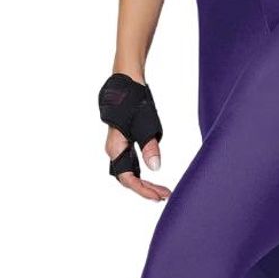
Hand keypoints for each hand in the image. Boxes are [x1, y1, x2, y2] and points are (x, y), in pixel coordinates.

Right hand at [98, 73, 169, 200]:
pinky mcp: (124, 140)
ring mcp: (118, 145)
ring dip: (145, 182)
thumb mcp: (146, 124)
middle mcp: (114, 149)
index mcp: (116, 147)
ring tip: (161, 190)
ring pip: (129, 171)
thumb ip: (150, 147)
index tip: (158, 196)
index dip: (143, 190)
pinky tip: (152, 174)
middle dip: (145, 189)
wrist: (126, 81)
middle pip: (128, 177)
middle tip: (164, 195)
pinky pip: (131, 163)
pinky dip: (142, 172)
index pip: (128, 177)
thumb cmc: (134, 100)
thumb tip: (155, 168)